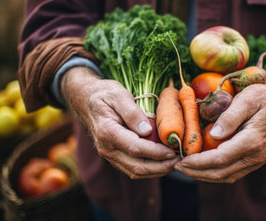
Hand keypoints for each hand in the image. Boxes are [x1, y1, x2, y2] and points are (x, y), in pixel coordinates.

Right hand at [61, 67, 177, 178]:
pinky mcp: (114, 156)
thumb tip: (147, 130)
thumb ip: (132, 112)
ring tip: (174, 163)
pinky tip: (163, 162)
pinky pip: (131, 168)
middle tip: (179, 161)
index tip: (173, 151)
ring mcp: (109, 154)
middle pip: (137, 167)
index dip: (156, 152)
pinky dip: (149, 169)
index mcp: (107, 131)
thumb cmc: (104, 93)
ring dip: (156, 171)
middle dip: (160, 167)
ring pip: (134, 172)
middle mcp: (106, 148)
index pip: (136, 148)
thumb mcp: (119, 94)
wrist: (86, 99)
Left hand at [175, 64, 265, 182]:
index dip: (197, 163)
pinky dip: (215, 173)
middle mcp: (255, 156)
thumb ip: (230, 116)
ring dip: (204, 175)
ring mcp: (257, 160)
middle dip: (196, 172)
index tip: (180, 160)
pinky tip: (203, 166)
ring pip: (227, 176)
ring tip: (186, 168)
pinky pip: (233, 173)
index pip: (219, 159)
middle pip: (221, 173)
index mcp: (252, 141)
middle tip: (176, 166)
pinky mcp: (256, 160)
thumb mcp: (248, 98)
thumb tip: (213, 135)